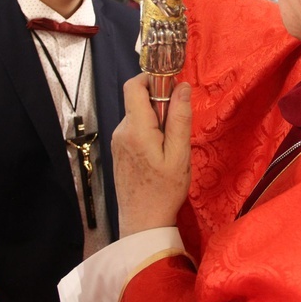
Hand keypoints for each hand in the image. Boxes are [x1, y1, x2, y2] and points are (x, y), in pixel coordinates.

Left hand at [112, 73, 191, 237]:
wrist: (142, 222)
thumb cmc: (165, 190)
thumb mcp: (180, 154)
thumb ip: (179, 118)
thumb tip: (182, 86)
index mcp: (136, 129)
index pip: (134, 86)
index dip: (152, 79)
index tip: (173, 87)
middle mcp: (121, 131)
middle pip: (138, 100)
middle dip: (160, 104)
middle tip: (178, 127)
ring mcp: (118, 141)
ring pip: (139, 116)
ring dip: (156, 121)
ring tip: (170, 146)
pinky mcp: (119, 151)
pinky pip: (135, 129)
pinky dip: (150, 132)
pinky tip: (160, 154)